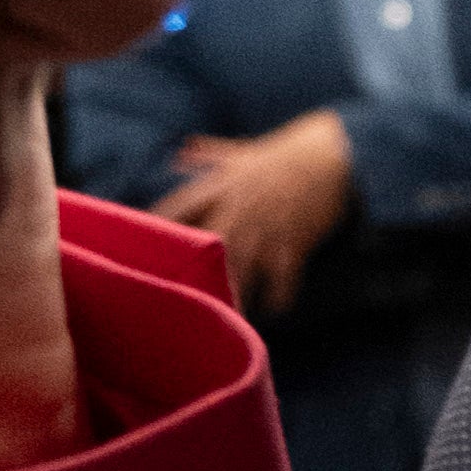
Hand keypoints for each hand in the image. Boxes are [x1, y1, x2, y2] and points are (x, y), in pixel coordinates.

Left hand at [171, 107, 352, 310]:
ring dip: (233, 295)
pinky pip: (282, 278)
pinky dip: (278, 297)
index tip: (138, 250)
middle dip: (191, 273)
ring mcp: (266, 227)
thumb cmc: (285, 155)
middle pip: (204, 248)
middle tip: (177, 301)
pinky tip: (274, 309)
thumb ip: (210, 157)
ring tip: (226, 318)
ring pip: (240, 269)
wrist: (332, 156)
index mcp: (220, 185)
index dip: (155, 229)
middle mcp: (237, 208)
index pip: (177, 208)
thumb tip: (180, 154)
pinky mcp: (294, 242)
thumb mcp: (243, 152)